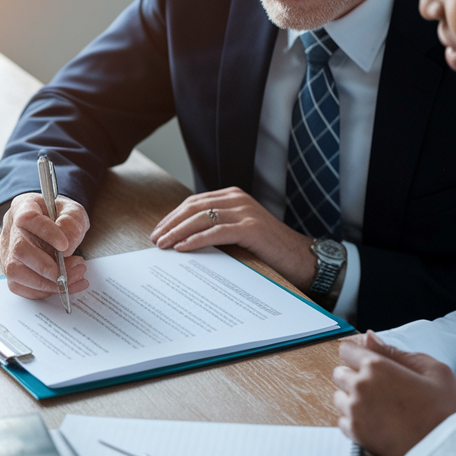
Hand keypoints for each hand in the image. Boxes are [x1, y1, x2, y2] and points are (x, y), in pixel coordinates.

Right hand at [0, 192, 90, 299]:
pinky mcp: (12, 271)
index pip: (27, 218)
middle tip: (70, 270)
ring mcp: (8, 253)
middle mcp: (10, 230)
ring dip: (46, 282)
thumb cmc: (60, 217)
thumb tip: (66, 249)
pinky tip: (64, 287)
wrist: (56, 225)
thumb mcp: (73, 212)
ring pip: (15, 271)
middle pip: (18, 249)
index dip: (46, 232)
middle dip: (46, 266)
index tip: (65, 245)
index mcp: (23, 207)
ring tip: (71, 279)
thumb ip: (72, 224)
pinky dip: (43, 291)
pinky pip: (20, 286)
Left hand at [149, 187, 316, 290]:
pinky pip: (216, 232)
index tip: (158, 231)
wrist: (301, 258)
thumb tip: (183, 240)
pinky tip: (182, 248)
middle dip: (170, 224)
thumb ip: (217, 228)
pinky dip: (196, 239)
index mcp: (233, 197)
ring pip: (201, 218)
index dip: (173, 216)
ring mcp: (245, 212)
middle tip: (155, 239)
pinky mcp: (250, 228)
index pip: (194, 202)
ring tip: (162, 245)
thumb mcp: (238, 233)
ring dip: (177, 232)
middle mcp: (238, 199)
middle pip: (193, 208)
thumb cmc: (268, 249)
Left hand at [333, 331, 455, 455]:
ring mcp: (356, 412)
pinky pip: (342, 421)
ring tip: (380, 406)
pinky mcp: (356, 435)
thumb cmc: (446, 408)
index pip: (348, 350)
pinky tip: (376, 421)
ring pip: (339, 397)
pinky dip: (355, 420)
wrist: (450, 449)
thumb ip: (395, 352)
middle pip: (339, 373)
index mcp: (377, 367)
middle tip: (380, 386)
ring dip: (353, 398)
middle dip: (354, 375)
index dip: (358, 353)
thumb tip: (370, 337)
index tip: (367, 360)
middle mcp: (361, 387)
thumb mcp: (431, 369)